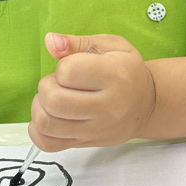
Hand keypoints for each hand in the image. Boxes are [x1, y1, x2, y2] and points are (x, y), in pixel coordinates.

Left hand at [29, 32, 156, 149]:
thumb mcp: (111, 46)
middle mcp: (108, 107)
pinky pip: (48, 144)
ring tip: (53, 100)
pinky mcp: (85, 144)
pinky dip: (38, 131)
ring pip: (46, 124)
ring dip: (40, 108)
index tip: (73, 67)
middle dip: (46, 87)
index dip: (62, 66)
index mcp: (116, 76)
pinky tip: (50, 117)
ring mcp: (96, 130)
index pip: (68, 72)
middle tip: (58, 84)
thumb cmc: (127, 71)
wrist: (147, 105)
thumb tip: (50, 41)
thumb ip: (77, 42)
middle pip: (53, 101)